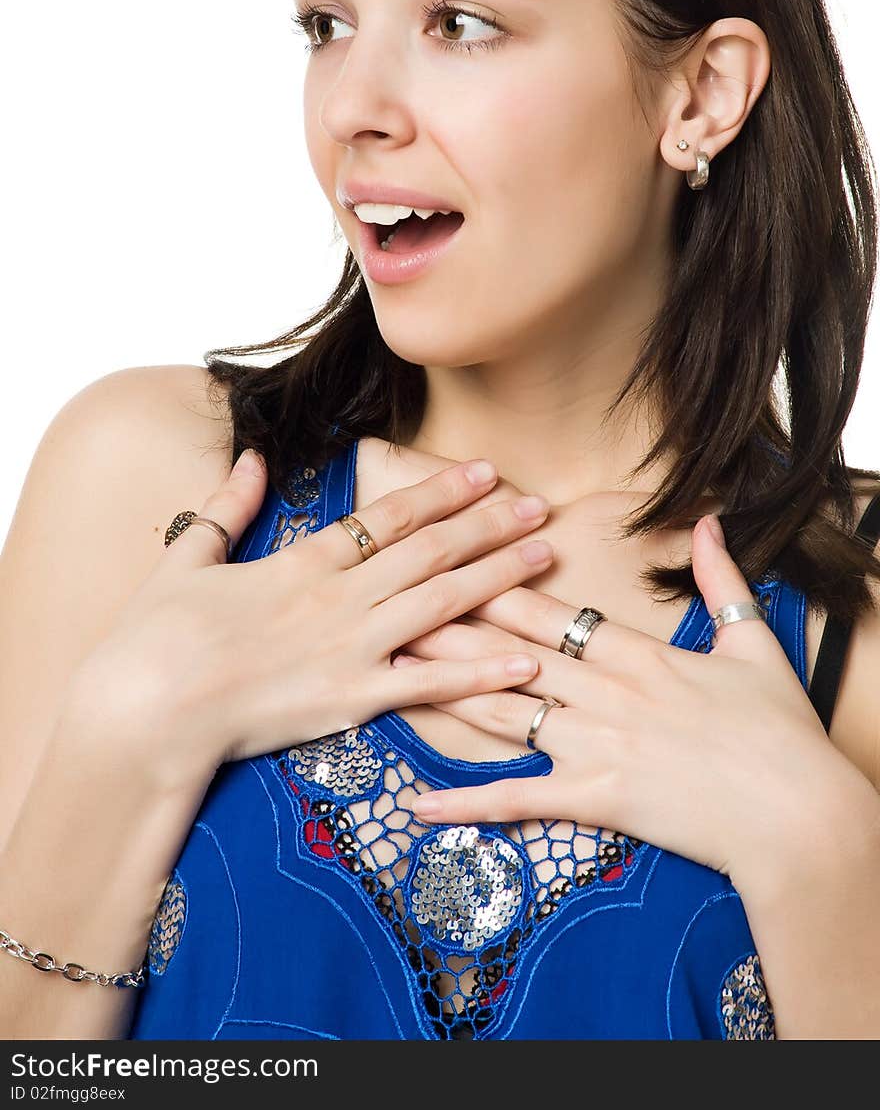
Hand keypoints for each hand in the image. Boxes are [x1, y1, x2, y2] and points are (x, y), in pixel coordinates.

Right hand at [70, 449, 556, 793]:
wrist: (144, 710)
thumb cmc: (156, 637)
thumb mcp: (189, 556)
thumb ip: (228, 504)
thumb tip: (250, 454)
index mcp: (305, 560)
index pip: (389, 516)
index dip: (442, 492)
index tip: (484, 472)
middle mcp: (340, 596)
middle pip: (430, 551)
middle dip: (489, 524)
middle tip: (540, 505)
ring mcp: (351, 648)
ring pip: (442, 603)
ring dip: (498, 577)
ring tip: (545, 556)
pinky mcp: (351, 702)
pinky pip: (428, 685)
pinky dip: (479, 674)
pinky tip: (525, 662)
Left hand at [395, 513, 839, 889]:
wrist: (797, 814)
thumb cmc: (780, 732)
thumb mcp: (753, 642)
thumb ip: (722, 578)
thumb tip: (709, 519)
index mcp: (637, 654)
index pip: (552, 609)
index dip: (496, 583)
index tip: (452, 559)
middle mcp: (605, 692)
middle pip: (510, 651)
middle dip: (447, 625)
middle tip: (390, 604)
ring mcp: (595, 746)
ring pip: (501, 713)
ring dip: (441, 691)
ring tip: (388, 673)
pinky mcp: (595, 799)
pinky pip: (518, 800)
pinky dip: (465, 803)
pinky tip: (416, 803)